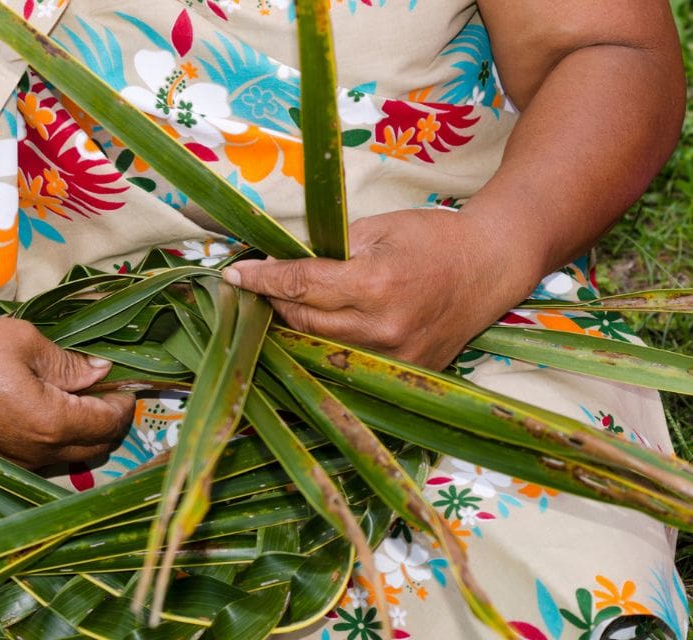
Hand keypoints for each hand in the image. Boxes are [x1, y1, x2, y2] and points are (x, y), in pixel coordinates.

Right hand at [0, 308, 134, 467]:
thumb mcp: (24, 342)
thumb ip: (69, 363)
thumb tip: (102, 374)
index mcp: (49, 423)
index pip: (109, 423)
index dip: (124, 400)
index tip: (124, 378)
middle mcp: (36, 454)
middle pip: (98, 449)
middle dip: (110, 421)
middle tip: (105, 388)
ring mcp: (13, 465)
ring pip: (71, 460)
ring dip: (85, 434)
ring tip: (76, 397)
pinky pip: (41, 462)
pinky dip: (57, 442)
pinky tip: (44, 413)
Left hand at [222, 209, 541, 369]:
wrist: (491, 267)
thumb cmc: (432, 239)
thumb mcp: (377, 228)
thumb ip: (326, 249)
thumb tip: (278, 264)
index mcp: (374, 285)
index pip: (298, 286)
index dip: (261, 280)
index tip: (233, 275)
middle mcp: (381, 329)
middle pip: (300, 322)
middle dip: (272, 304)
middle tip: (256, 287)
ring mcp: (393, 359)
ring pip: (318, 349)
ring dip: (292, 329)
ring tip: (280, 309)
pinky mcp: (403, 374)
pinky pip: (347, 366)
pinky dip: (324, 350)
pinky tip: (312, 332)